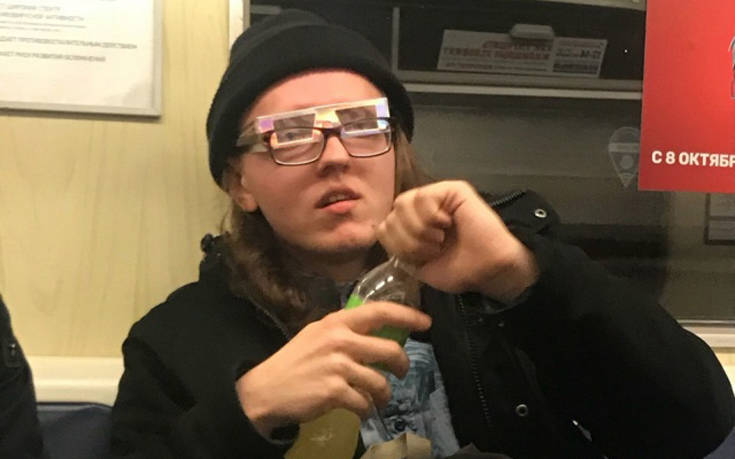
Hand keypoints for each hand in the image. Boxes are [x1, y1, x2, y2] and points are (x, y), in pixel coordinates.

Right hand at [235, 302, 430, 436]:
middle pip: (390, 350)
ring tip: (377, 399)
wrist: (266, 390)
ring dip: (384, 395)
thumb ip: (345, 331)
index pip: (380, 312)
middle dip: (402, 365)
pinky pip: (365, 403)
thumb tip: (380, 334)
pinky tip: (361, 410)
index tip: (426, 322)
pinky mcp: (334, 392)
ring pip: (381, 382)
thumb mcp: (317, 335)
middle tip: (401, 372)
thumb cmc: (294, 362)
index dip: (407, 315)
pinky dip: (367, 410)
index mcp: (336, 322)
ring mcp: (337, 366)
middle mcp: (339, 340)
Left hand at [376, 180, 537, 302]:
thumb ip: (398, 246)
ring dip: (419, 230)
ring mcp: (437, 196)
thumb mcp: (417, 265)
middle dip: (408, 241)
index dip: (396, 246)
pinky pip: (423, 196)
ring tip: (439, 240)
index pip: (384, 227)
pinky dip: (430, 217)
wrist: (488, 270)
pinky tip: (446, 224)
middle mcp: (422, 209)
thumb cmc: (459, 269)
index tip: (419, 259)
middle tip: (432, 250)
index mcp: (413, 226)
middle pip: (391, 215)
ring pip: (403, 203)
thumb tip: (382, 228)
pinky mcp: (452, 189)